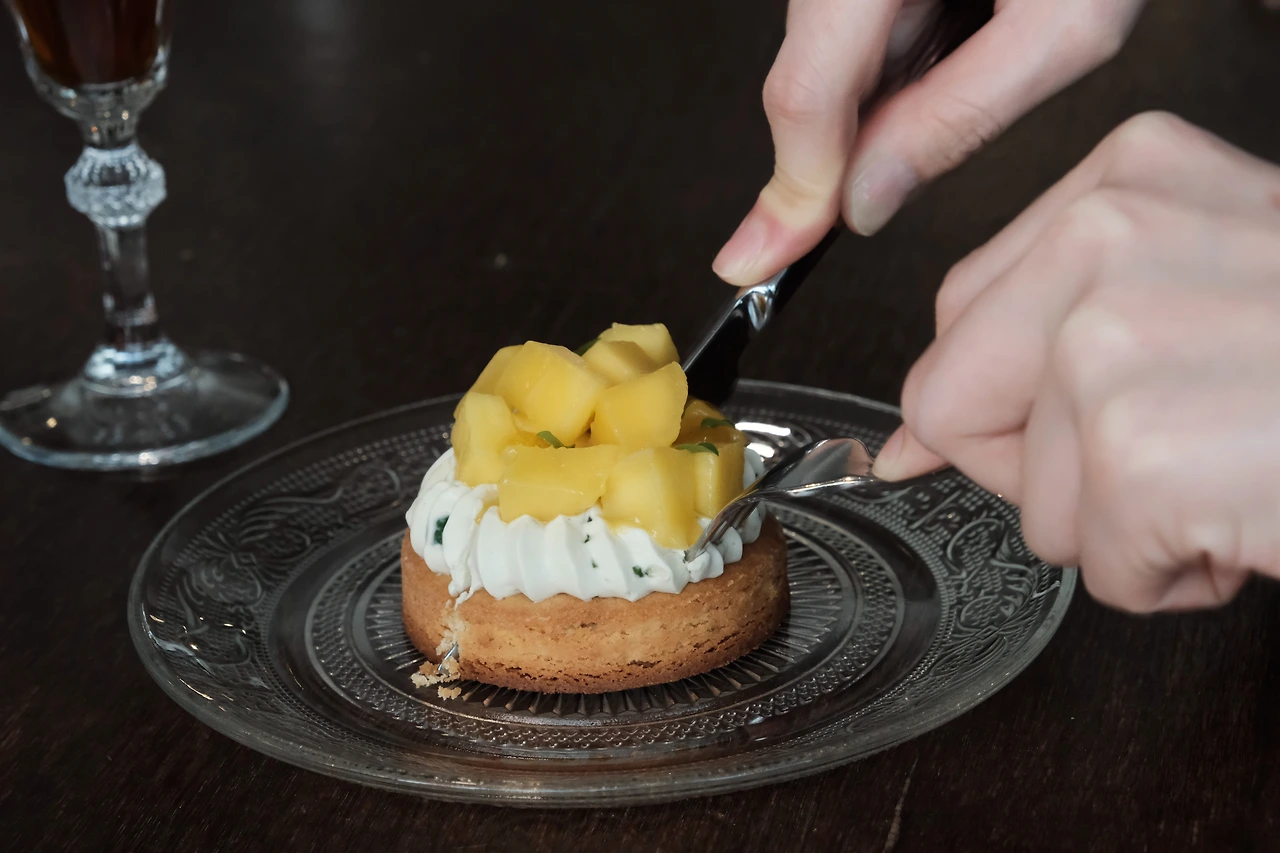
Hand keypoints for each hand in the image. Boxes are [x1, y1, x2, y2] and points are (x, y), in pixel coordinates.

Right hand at [712, 0, 1145, 285]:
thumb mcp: (1067, 27)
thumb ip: (959, 119)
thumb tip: (868, 199)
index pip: (806, 91)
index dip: (794, 186)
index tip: (767, 255)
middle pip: (805, 76)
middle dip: (844, 146)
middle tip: (886, 188)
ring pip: (824, 57)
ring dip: (879, 97)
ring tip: (970, 51)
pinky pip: (850, 28)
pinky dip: (892, 61)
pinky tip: (952, 32)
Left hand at [873, 112, 1279, 612]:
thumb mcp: (1196, 294)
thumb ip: (1041, 344)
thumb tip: (907, 441)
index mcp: (1118, 181)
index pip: (959, 320)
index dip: (1011, 398)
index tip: (1081, 417)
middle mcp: (1102, 235)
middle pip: (951, 404)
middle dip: (1045, 465)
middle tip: (1167, 447)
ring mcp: (1112, 338)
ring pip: (1030, 503)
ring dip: (1129, 524)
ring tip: (1235, 468)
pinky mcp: (1141, 448)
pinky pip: (1099, 566)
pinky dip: (1174, 575)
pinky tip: (1250, 513)